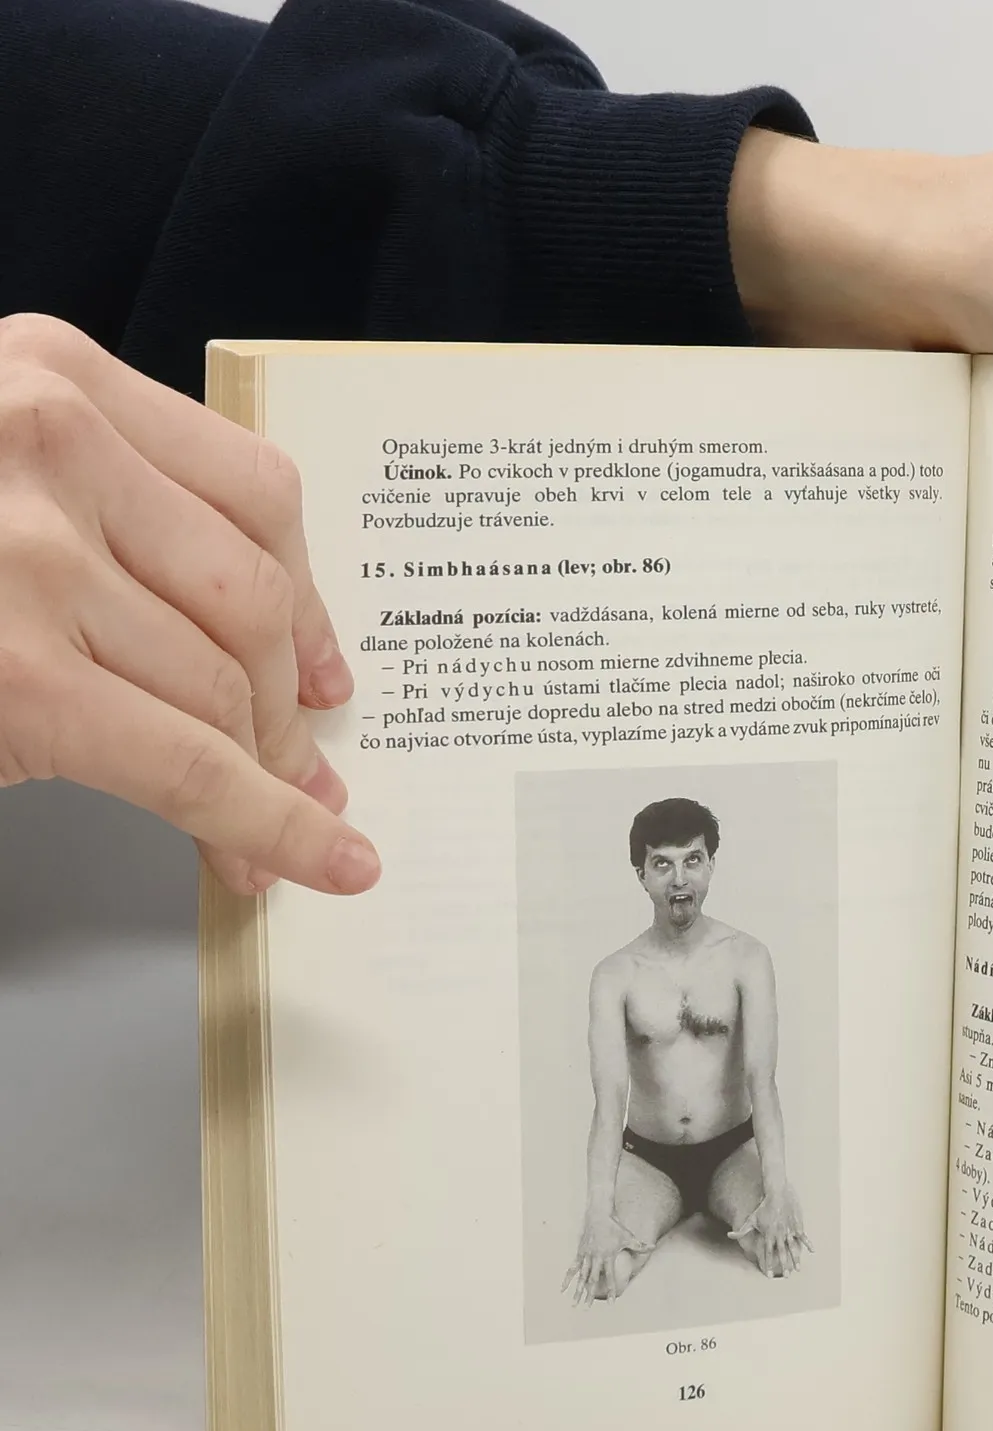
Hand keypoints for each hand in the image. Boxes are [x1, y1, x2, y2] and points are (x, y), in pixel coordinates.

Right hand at [0, 313, 379, 895]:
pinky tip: (321, 858)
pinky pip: (194, 764)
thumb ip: (97, 502)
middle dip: (292, 704)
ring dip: (275, 777)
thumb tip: (258, 635)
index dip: (309, 597)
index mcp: (49, 373)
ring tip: (287, 825)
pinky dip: (273, 825)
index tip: (326, 666)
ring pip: (226, 687)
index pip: (254, 490)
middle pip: (252, 598)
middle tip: (310, 767)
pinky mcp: (18, 677)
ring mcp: (30, 559)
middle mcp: (49, 443)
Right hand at [566, 1212, 653, 1303]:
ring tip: (573, 1304)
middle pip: (592, 1280)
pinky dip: (567, 1279)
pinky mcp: (579, 1253)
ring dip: (577, 1291)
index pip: (610, 1277)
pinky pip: (572, 1268)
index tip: (612, 1303)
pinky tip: (562, 1289)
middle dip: (589, 1295)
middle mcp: (595, 1258)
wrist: (598, 1214)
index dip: (611, 1290)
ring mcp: (586, 1256)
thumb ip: (640, 1245)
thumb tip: (653, 1247)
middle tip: (587, 1309)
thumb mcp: (628, 1236)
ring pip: (581, 1277)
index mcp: (608, 1256)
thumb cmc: (614, 1226)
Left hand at [729, 1184, 810, 1277]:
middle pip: (782, 1253)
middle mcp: (779, 1235)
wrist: (777, 1194)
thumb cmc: (763, 1207)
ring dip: (796, 1259)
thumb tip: (729, 1235)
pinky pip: (803, 1237)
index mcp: (768, 1235)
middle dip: (784, 1266)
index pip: (767, 1253)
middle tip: (786, 1277)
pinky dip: (808, 1244)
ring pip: (793, 1247)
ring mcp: (789, 1230)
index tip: (769, 1276)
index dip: (768, 1265)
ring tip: (798, 1270)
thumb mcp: (751, 1219)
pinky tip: (813, 1251)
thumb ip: (741, 1230)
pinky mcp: (797, 1225)